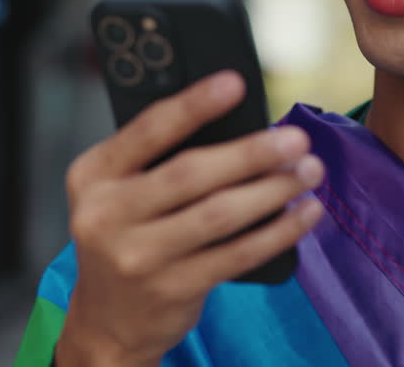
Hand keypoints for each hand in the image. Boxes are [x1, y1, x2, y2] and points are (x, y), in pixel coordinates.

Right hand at [54, 71, 324, 366]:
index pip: (148, 131)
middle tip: (296, 138)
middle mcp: (107, 215)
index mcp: (94, 175)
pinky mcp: (173, 289)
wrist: (108, 319)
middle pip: (190, 174)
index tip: (235, 83)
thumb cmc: (128, 233)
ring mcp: (138, 257)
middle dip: (252, 153)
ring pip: (219, 215)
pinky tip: (304, 213)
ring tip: (309, 170)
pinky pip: (237, 254)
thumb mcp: (119, 190)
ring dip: (274, 189)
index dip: (193, 105)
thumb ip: (158, 157)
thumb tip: (242, 123)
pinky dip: (279, 231)